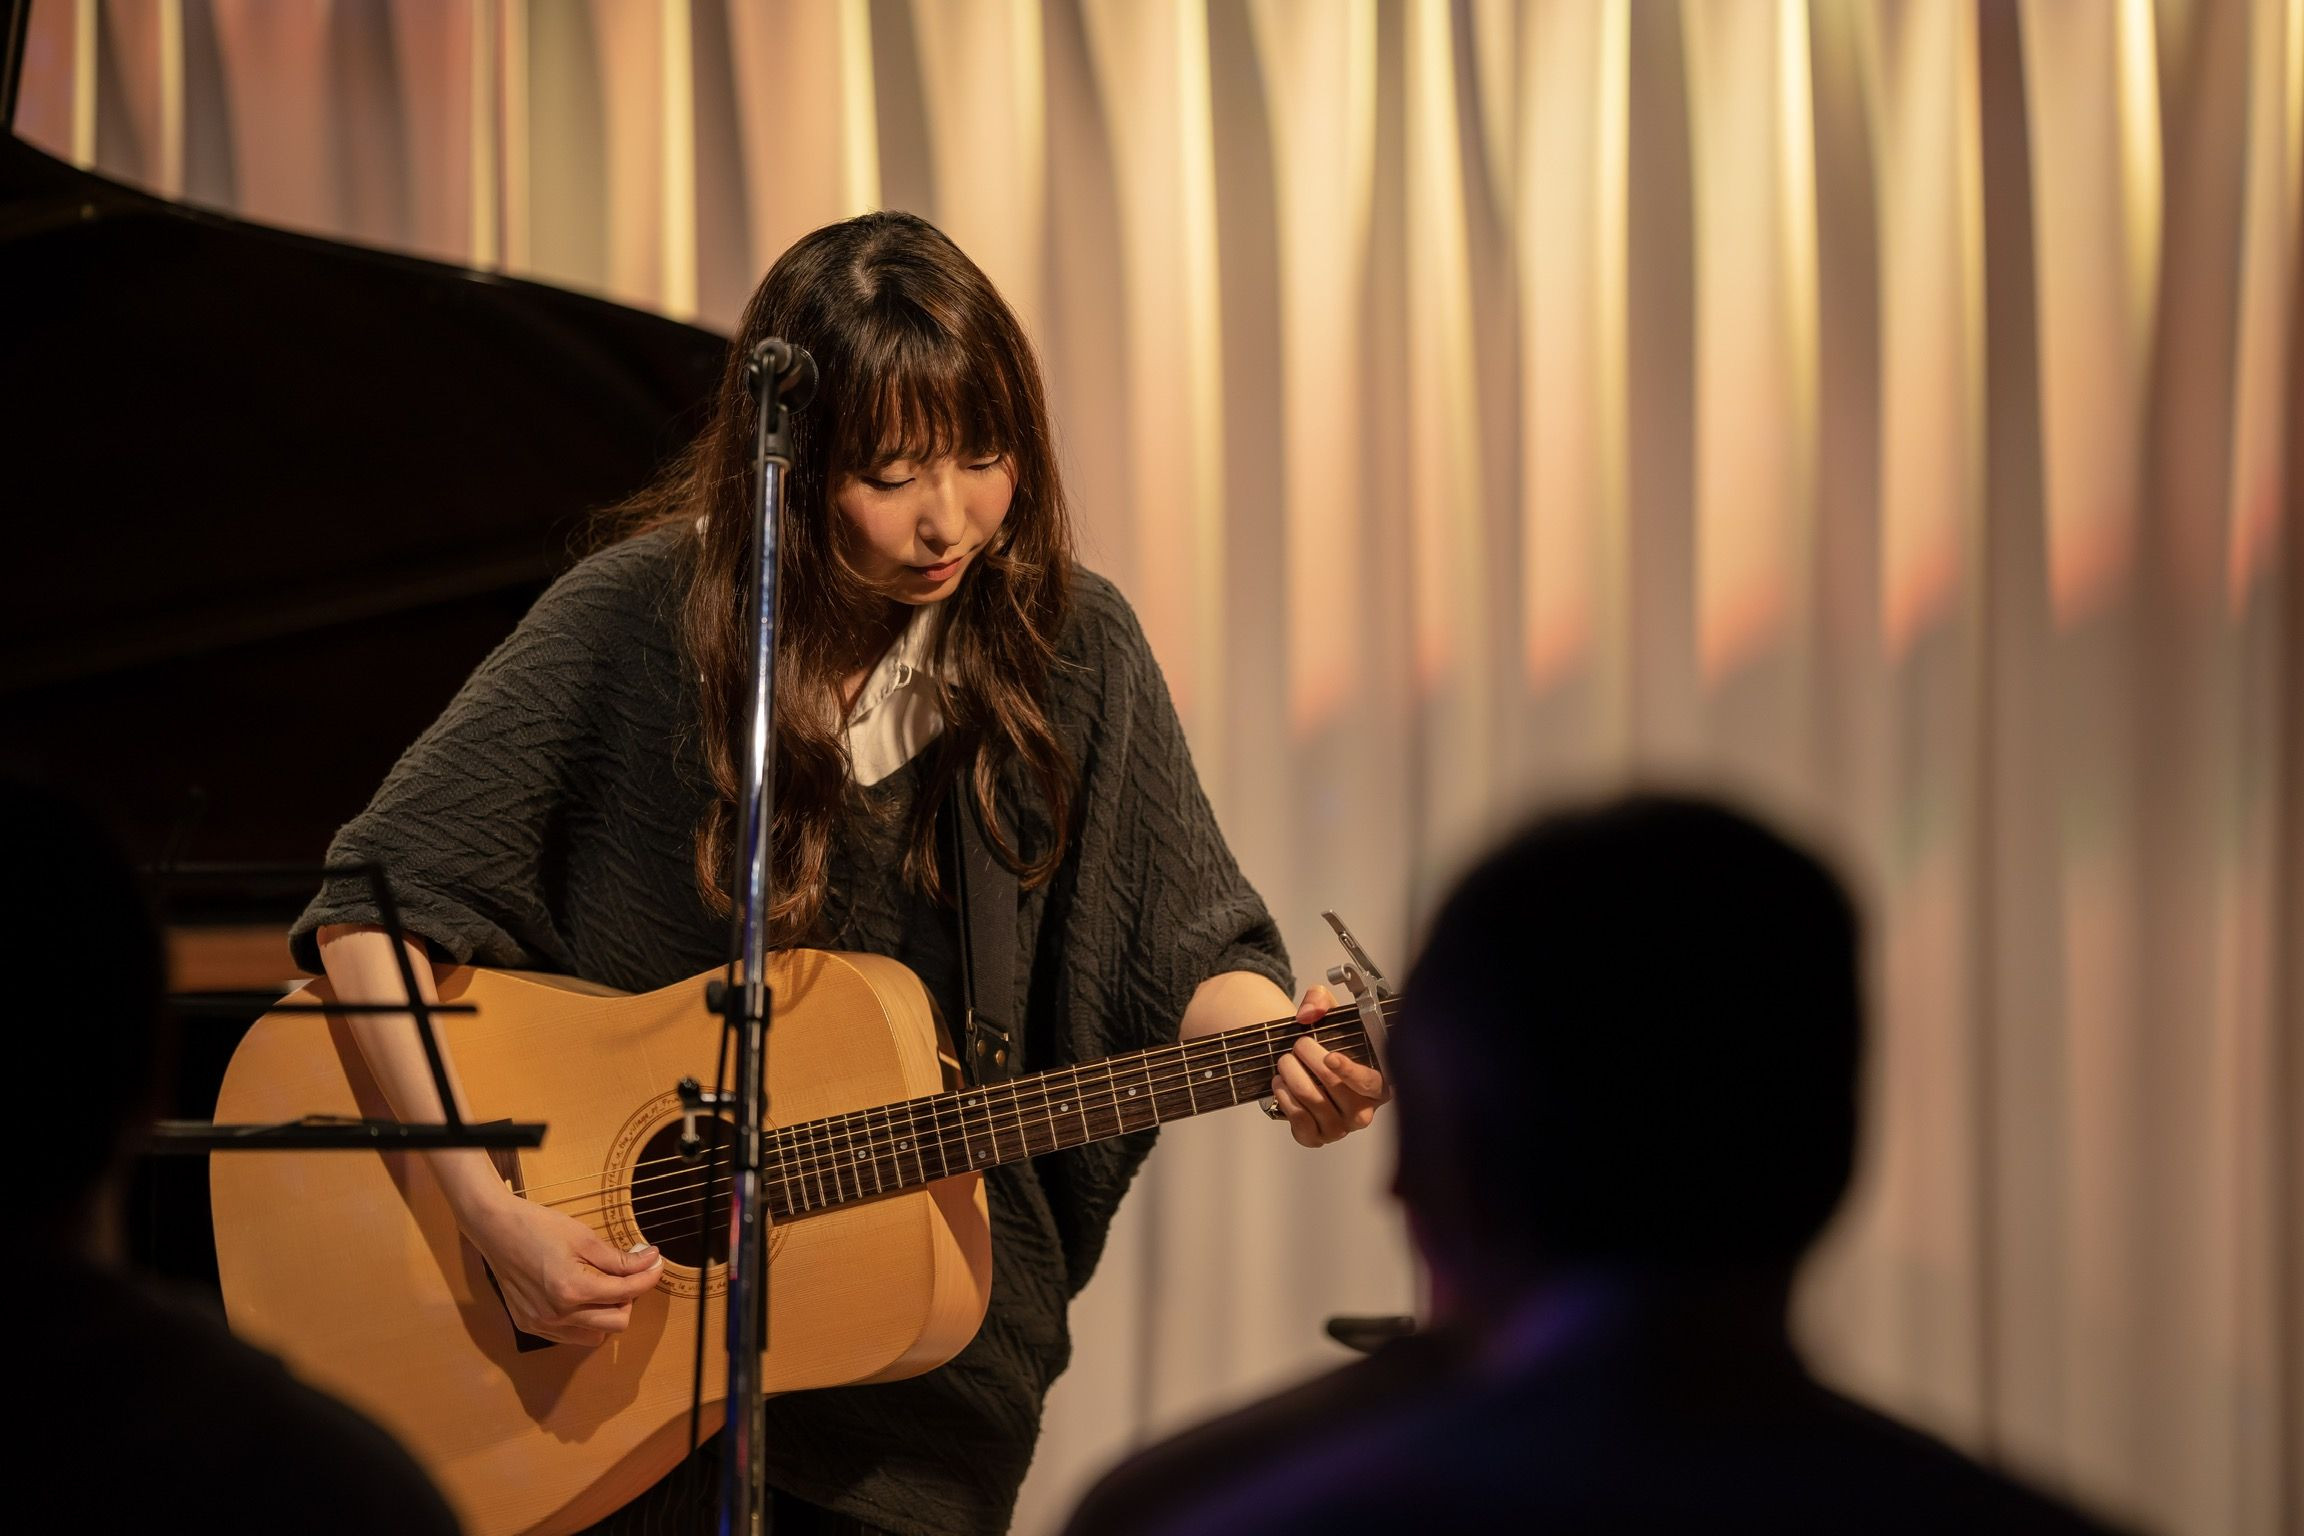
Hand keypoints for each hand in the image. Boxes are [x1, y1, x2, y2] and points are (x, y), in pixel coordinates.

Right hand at [460, 1192, 664, 1345]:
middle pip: (616, 1323)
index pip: (626, 1293)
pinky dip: (583, 1322)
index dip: (648, 1277)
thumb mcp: (584, 1237)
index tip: (655, 1263)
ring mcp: (541, 1324)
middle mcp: (557, 1314)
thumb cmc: (539, 1227)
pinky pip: (570, 1336)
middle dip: (628, 1299)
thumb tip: (650, 1261)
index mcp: (572, 1289)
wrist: (496, 1230)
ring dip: (606, 1315)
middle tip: (624, 1276)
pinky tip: (578, 1299)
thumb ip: (619, 1258)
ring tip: (599, 1288)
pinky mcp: (529, 1326)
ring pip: (594, 1336)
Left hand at [1270, 984, 1389, 1147]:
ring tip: (1285, 1061)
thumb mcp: (1329, 1013)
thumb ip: (1320, 1000)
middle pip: (1335, 1088)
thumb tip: (1308, 1013)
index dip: (1351, 1072)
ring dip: (1292, 1075)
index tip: (1330, 1057)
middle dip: (1309, 1060)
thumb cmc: (1328, 1043)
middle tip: (1298, 1045)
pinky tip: (1281, 1083)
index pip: (1372, 1083)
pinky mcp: (1316, 1138)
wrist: (1305, 1067)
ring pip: (1312, 1100)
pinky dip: (1284, 1097)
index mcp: (1379, 1084)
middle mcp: (1364, 1111)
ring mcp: (1341, 1128)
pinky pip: (1298, 1120)